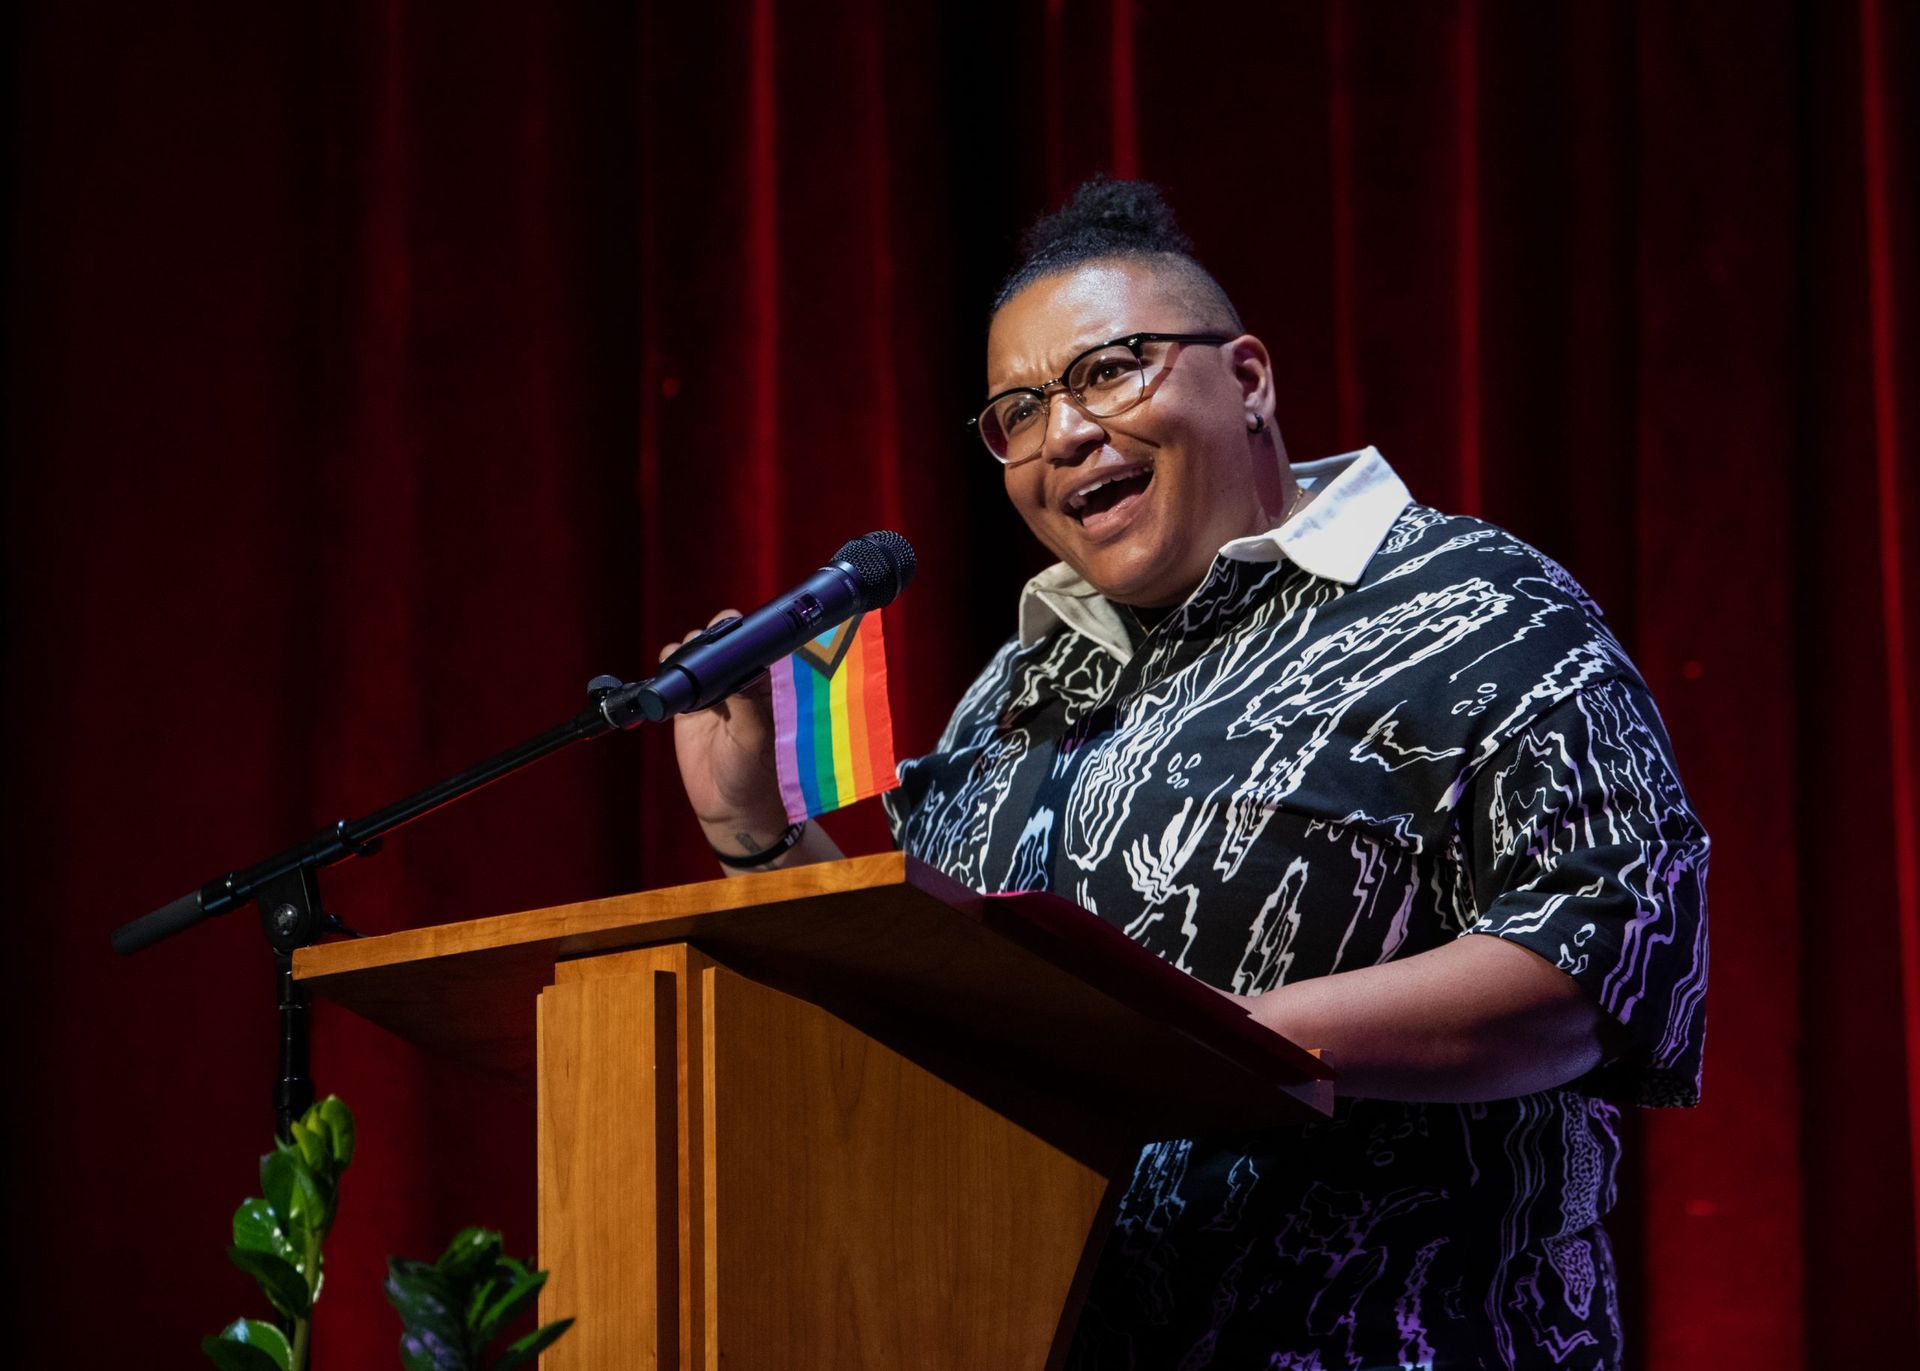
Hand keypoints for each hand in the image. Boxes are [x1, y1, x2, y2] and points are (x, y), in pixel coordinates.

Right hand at [661, 610, 787, 833]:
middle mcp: (741, 682)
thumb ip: (745, 703)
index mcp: (768, 685)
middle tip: (705, 644)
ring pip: (698, 655)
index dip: (745, 631)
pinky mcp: (689, 707)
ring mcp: (714, 692)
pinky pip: (675, 678)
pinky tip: (669, 678)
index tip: (732, 623)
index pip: (757, 645)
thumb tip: (732, 669)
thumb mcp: (755, 737)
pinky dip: (669, 670)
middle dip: (712, 636)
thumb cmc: (756, 774)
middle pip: (724, 643)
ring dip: (689, 650)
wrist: (730, 807)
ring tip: (687, 663)